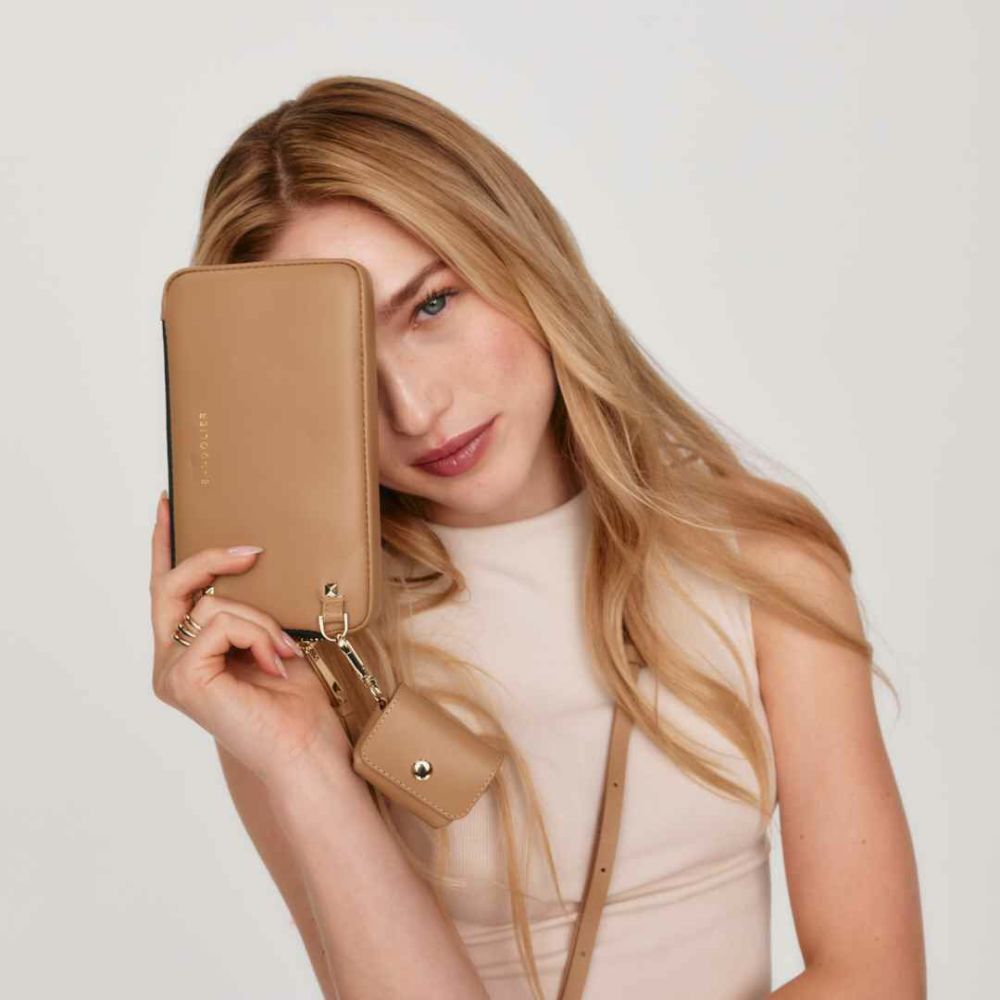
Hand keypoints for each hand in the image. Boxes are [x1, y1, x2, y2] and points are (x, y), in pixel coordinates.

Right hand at [149, 491, 352, 786]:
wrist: (307, 746)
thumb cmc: (297, 699)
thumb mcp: (272, 635)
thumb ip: (249, 607)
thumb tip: (252, 560)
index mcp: (188, 651)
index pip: (167, 588)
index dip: (164, 544)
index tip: (168, 503)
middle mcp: (170, 660)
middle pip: (171, 585)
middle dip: (210, 559)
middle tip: (253, 552)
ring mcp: (171, 672)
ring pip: (210, 604)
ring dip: (260, 620)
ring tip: (285, 651)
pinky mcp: (182, 679)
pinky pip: (219, 625)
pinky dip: (257, 635)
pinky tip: (274, 664)